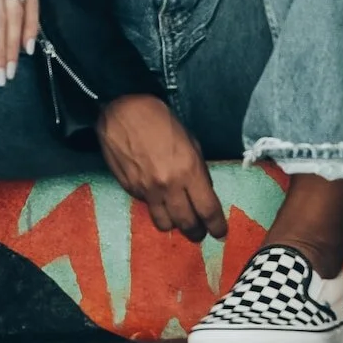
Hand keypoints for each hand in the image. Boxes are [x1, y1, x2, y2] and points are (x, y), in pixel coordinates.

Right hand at [96, 93, 227, 240]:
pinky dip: (155, 207)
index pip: (207, 210)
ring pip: (164, 224)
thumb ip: (198, 169)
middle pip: (187, 224)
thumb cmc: (160, 119)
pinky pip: (147, 207)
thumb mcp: (190, 140)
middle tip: (200, 231)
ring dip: (174, 224)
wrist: (122, 110)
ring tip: (177, 219)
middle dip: (197, 232)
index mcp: (188, 170)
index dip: (217, 226)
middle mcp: (168, 185)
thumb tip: (203, 191)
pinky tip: (157, 196)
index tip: (220, 232)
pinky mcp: (130, 189)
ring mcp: (147, 190)